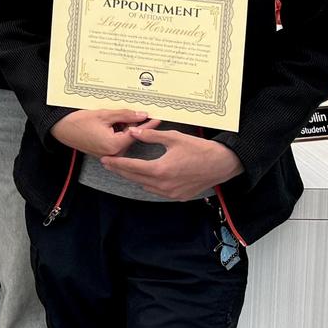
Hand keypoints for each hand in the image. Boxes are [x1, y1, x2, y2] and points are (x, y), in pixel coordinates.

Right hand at [50, 109, 157, 156]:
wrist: (60, 128)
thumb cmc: (77, 121)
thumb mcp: (104, 114)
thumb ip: (126, 115)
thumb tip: (142, 115)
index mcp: (114, 145)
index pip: (136, 133)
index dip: (148, 124)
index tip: (157, 118)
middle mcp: (112, 153)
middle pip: (130, 136)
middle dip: (131, 124)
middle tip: (131, 113)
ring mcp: (107, 154)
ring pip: (123, 138)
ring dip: (123, 128)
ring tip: (112, 118)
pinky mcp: (103, 152)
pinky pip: (115, 141)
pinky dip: (116, 132)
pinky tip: (108, 124)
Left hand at [99, 127, 243, 200]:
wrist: (223, 164)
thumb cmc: (200, 149)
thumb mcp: (174, 138)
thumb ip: (151, 136)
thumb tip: (133, 132)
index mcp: (160, 170)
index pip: (131, 168)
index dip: (116, 163)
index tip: (104, 160)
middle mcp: (163, 185)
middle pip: (135, 178)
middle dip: (121, 171)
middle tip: (108, 164)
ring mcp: (171, 193)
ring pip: (145, 186)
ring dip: (134, 178)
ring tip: (124, 169)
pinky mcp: (178, 196)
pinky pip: (157, 191)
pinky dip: (148, 183)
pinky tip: (145, 177)